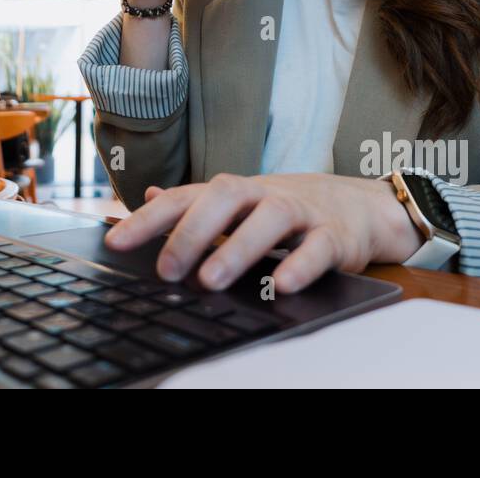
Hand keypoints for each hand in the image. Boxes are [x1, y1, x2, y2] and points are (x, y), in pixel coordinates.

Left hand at [104, 173, 423, 292]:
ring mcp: (301, 212)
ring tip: (212, 279)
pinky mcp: (334, 236)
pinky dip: (300, 265)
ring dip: (238, 247)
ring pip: (269, 218)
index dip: (150, 218)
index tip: (116, 242)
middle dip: (193, 231)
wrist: (363, 205)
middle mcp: (264, 195)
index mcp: (236, 192)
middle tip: (168, 269)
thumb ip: (196, 203)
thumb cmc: (290, 209)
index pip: (186, 197)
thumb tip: (148, 196)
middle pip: (225, 197)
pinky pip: (317, 248)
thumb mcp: (241, 204)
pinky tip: (280, 286)